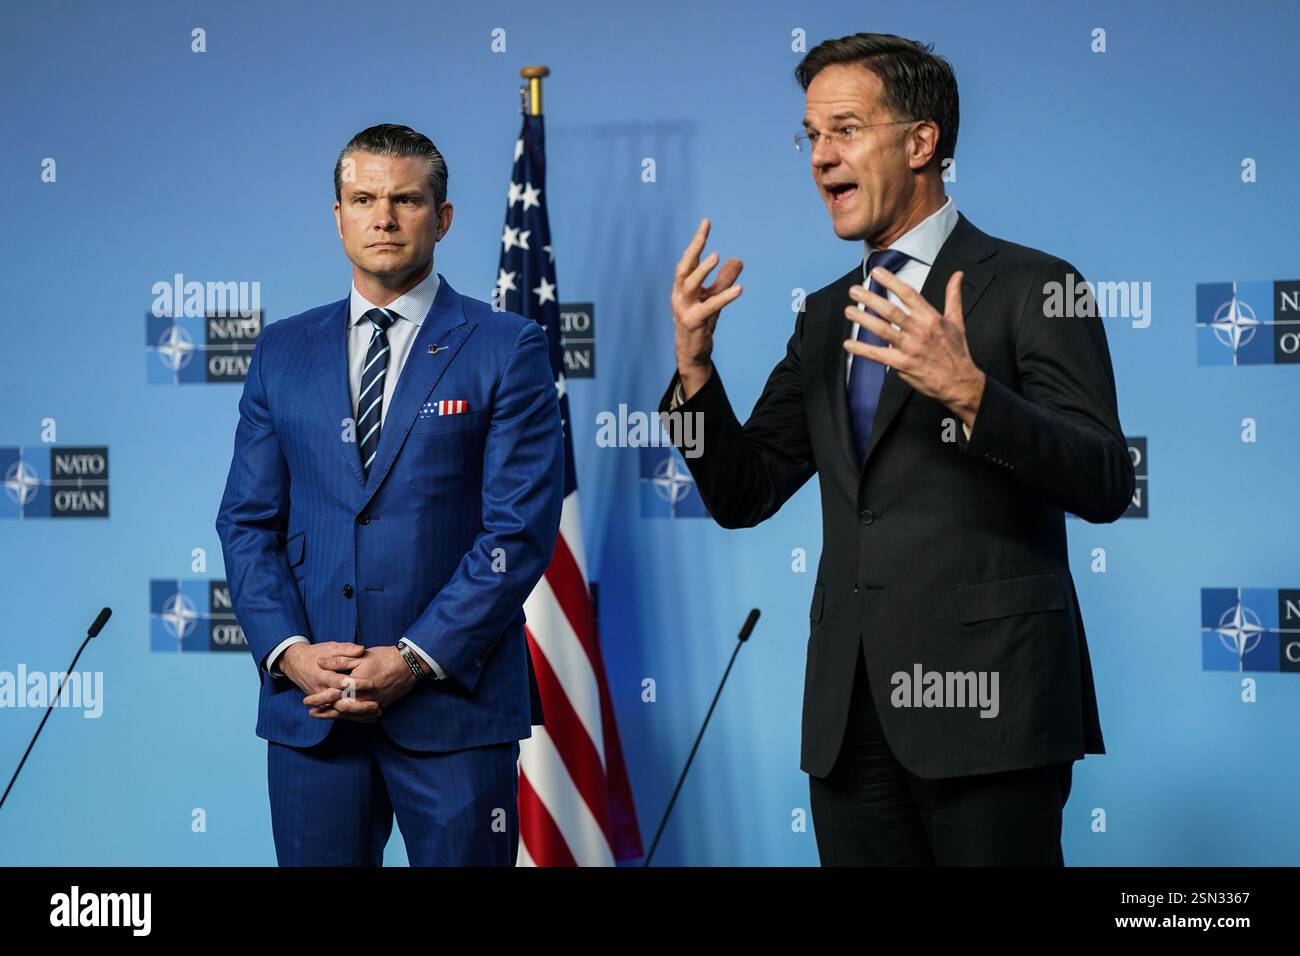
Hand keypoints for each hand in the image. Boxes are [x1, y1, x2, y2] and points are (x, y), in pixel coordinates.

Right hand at [278, 642, 379, 721]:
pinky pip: (338, 713)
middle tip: (376, 705)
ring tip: (377, 714)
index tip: (372, 684)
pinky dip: (353, 716)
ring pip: (340, 711)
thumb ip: (346, 650)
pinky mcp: (323, 703)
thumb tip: (361, 650)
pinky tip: (369, 718)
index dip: (356, 683)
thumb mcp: (330, 647)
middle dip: (358, 705)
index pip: (341, 682)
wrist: (296, 663)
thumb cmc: (315, 654)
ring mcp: (321, 699)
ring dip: (358, 714)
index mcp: (322, 675)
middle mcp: (320, 690)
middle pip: (340, 701)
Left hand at [301, 645, 422, 720]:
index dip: (318, 699)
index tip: (306, 701)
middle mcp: (363, 699)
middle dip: (324, 712)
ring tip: (323, 716)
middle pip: (339, 710)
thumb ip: (338, 661)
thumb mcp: (359, 656)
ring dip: (335, 716)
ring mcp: (372, 705)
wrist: (408, 665)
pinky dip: (352, 717)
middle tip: (311, 713)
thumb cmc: (384, 658)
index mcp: (355, 686)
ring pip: (351, 715)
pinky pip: (363, 716)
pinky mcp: (380, 706)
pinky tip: (346, 716)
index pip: (332, 696)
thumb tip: (320, 662)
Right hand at [671, 218, 742, 399]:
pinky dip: (724, 297)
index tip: (706, 222)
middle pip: (684, 267)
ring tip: (717, 256)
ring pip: (690, 285)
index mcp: (681, 287)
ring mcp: (684, 309)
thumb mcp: (713, 298)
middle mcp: (678, 295)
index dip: (697, 241)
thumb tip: (737, 260)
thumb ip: (724, 280)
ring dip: (702, 270)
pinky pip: (710, 307)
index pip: (688, 260)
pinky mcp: (694, 322)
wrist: (692, 353)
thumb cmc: (700, 322)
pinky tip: (739, 289)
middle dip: (694, 247)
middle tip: (704, 230)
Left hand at [843, 268, 985, 428]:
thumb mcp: (957, 321)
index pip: (908, 294)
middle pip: (891, 311)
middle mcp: (919, 331)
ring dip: (863, 319)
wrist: (959, 382)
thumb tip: (957, 275)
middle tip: (854, 290)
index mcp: (931, 318)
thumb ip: (953, 296)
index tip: (877, 272)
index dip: (891, 281)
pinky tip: (849, 344)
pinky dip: (862, 349)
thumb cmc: (956, 351)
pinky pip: (878, 355)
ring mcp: (910, 348)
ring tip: (849, 310)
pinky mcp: (902, 364)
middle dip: (870, 299)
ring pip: (882, 330)